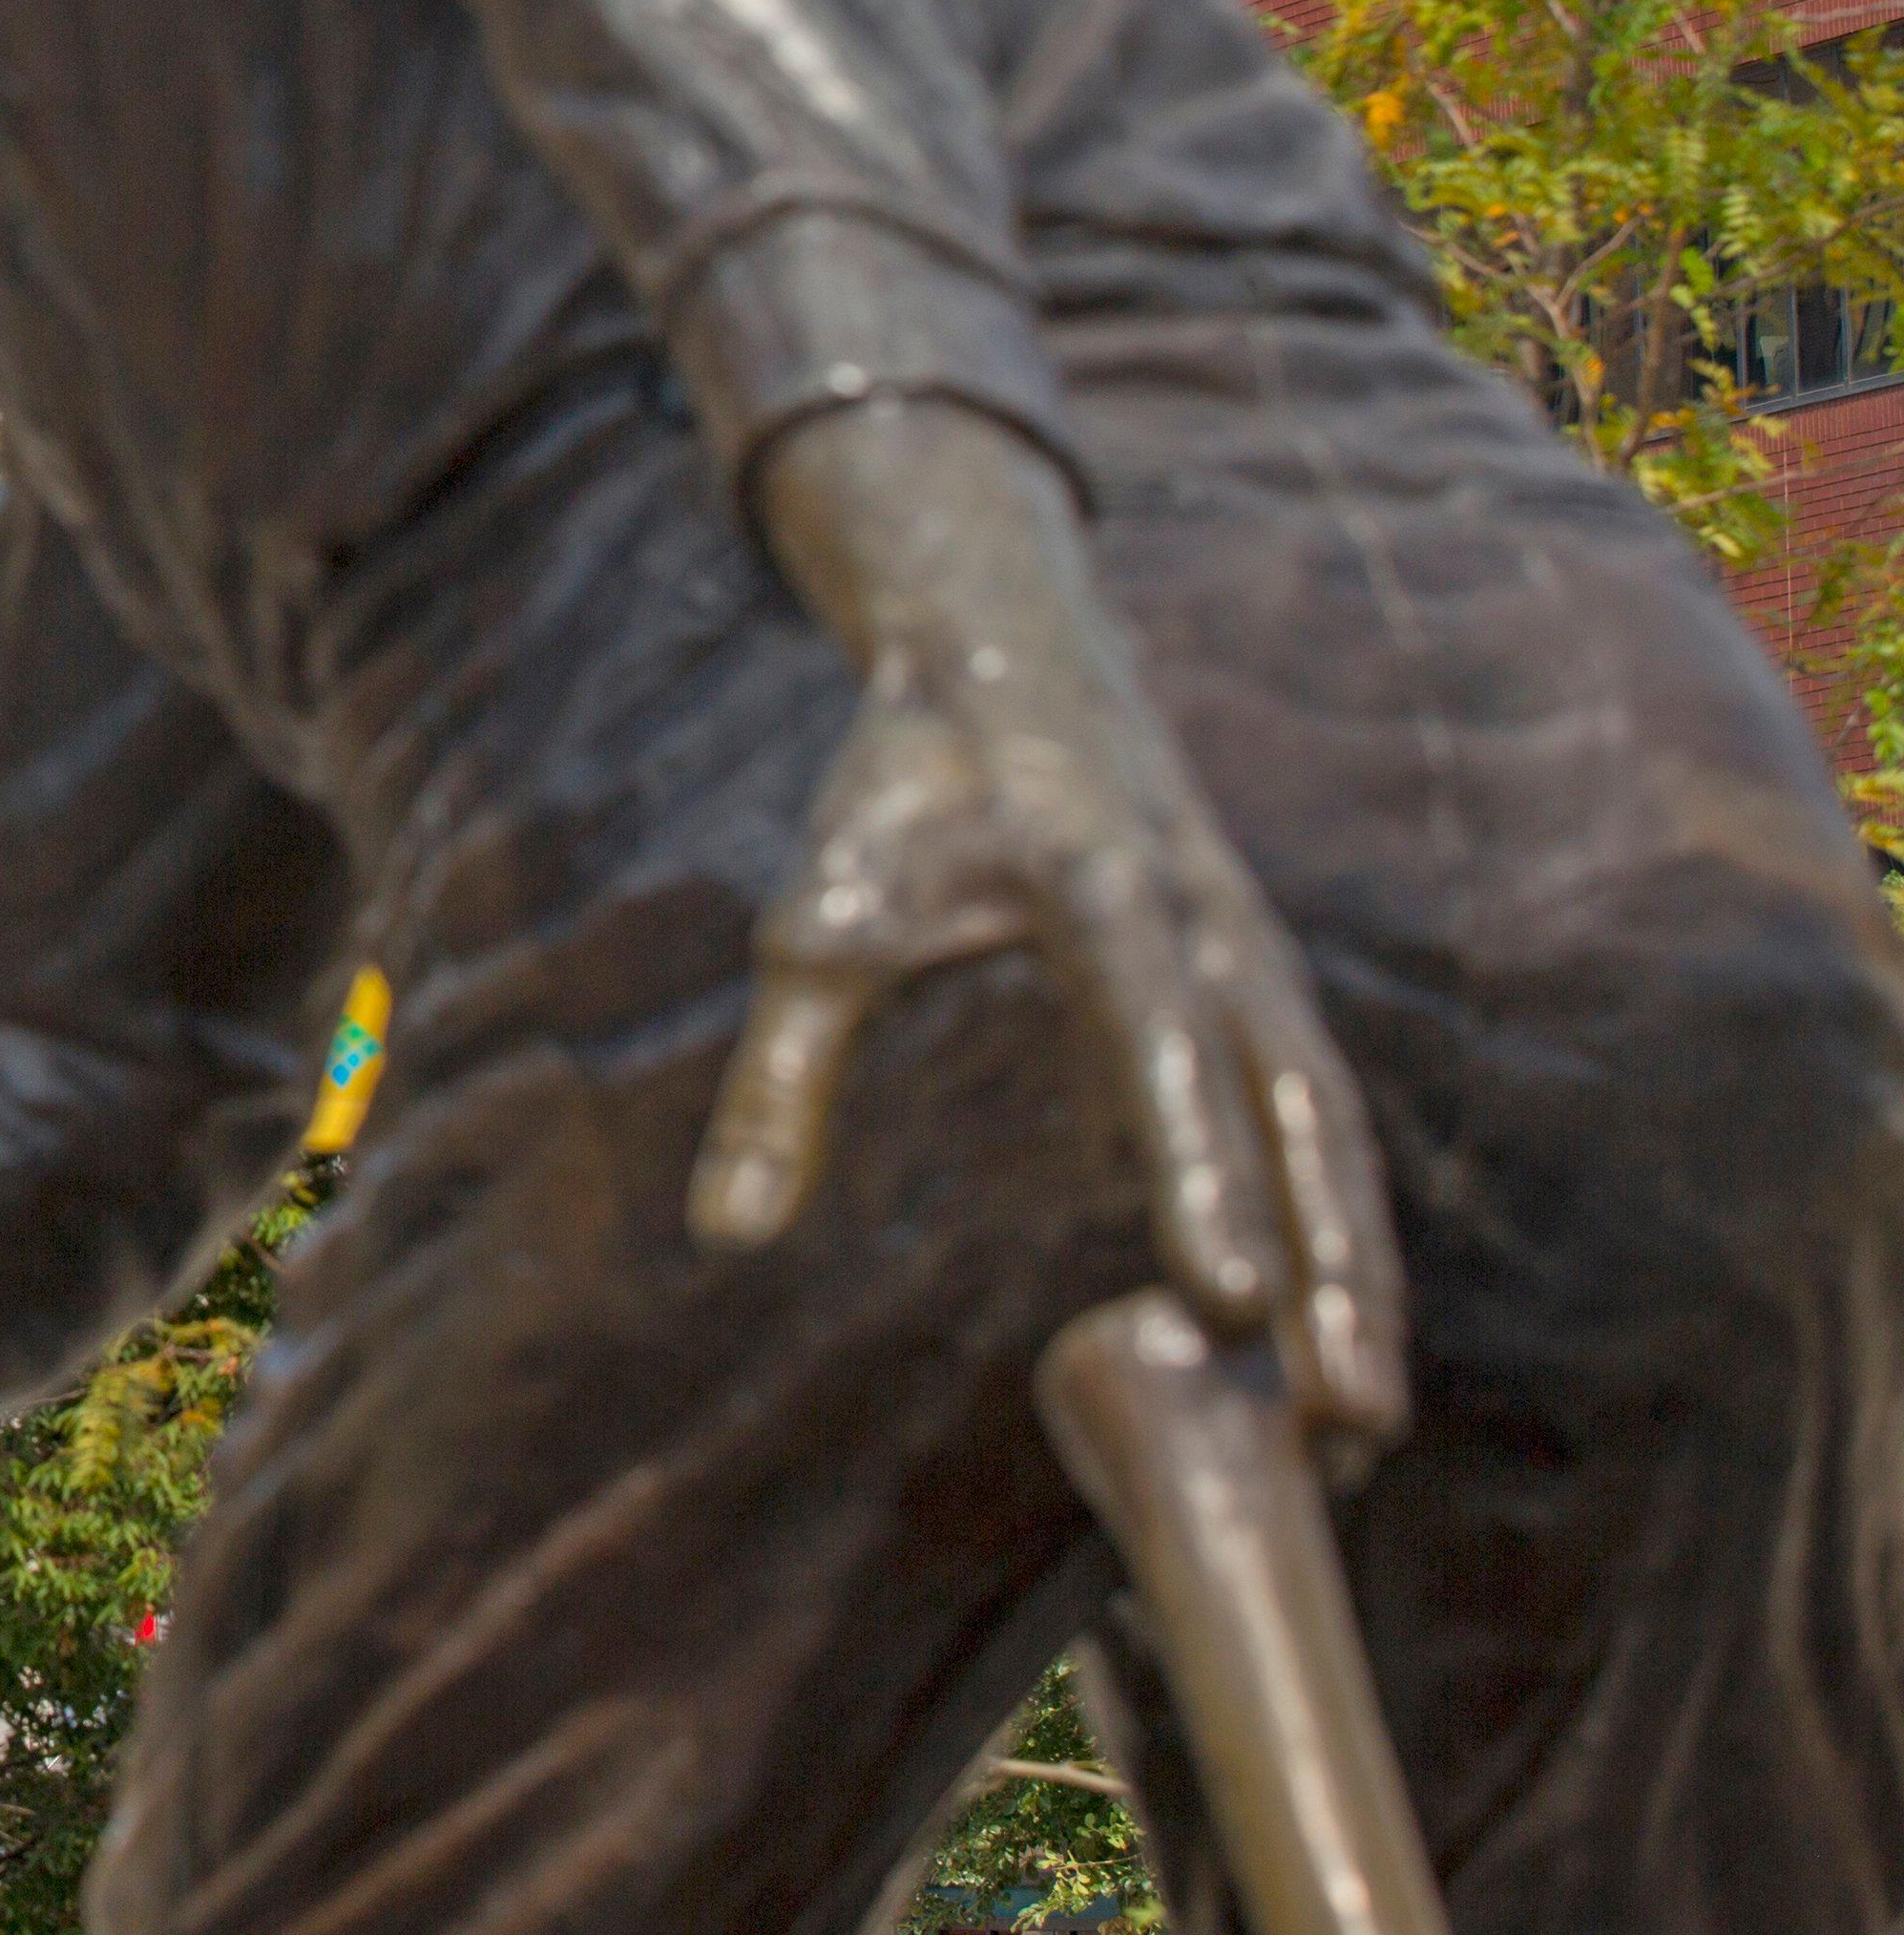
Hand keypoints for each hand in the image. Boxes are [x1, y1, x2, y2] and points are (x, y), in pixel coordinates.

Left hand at [693, 400, 1407, 1451]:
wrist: (1009, 657)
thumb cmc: (903, 795)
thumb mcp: (824, 916)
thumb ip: (782, 1077)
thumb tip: (724, 1240)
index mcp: (1102, 886)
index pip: (1162, 1043)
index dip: (1198, 1171)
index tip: (1225, 1301)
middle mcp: (1212, 925)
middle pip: (1298, 1108)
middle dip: (1333, 1266)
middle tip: (1351, 1423)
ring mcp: (1260, 957)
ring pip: (1334, 1129)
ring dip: (1361, 1273)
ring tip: (1364, 1432)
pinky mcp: (1268, 989)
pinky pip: (1327, 1122)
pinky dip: (1345, 1230)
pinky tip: (1344, 1351)